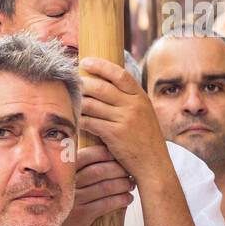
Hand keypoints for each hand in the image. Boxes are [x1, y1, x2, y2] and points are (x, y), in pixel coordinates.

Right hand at [55, 145, 134, 225]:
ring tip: (131, 185)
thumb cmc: (64, 206)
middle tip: (129, 172)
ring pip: (104, 187)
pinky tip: (127, 199)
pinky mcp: (81, 216)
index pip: (86, 156)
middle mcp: (67, 185)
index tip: (118, 155)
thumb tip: (108, 157)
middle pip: (98, 171)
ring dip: (122, 185)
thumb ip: (80, 171)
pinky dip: (120, 200)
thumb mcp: (65, 186)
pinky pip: (105, 204)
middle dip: (118, 170)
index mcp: (64, 173)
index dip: (104, 154)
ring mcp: (74, 200)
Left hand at [79, 58, 170, 180]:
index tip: (86, 61)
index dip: (101, 66)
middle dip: (83, 83)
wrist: (154, 164)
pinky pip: (90, 122)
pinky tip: (74, 118)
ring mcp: (124, 119)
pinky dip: (80, 119)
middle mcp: (133, 106)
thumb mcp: (143, 113)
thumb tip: (107, 84)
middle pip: (102, 87)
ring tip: (70, 99)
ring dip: (78, 101)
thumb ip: (128, 100)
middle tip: (72, 82)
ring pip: (92, 104)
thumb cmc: (145, 139)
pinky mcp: (114, 134)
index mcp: (140, 97)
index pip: (120, 74)